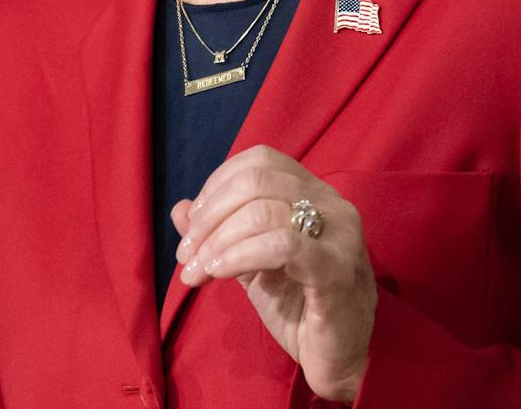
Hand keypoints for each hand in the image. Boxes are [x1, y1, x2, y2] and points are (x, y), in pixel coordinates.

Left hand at [172, 145, 376, 403]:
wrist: (341, 359)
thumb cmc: (297, 305)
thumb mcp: (248, 262)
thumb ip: (217, 232)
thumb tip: (179, 208)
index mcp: (312, 192)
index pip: (258, 160)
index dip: (217, 185)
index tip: (193, 225)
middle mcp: (331, 204)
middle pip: (255, 180)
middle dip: (208, 215)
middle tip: (186, 254)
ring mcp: (339, 235)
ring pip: (263, 211)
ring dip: (217, 240)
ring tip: (197, 271)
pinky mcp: (337, 270)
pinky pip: (280, 245)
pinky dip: (239, 255)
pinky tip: (219, 272)